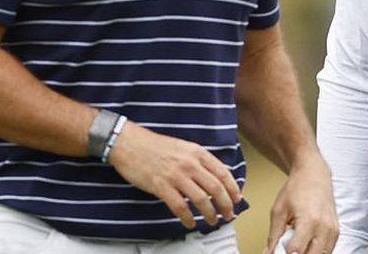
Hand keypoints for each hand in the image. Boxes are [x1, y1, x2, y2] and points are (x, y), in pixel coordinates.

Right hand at [108, 122, 241, 228]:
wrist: (130, 144)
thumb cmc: (155, 146)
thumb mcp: (183, 147)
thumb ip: (198, 160)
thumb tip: (213, 177)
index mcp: (197, 152)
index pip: (222, 172)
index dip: (232, 188)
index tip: (237, 199)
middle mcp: (189, 163)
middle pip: (215, 188)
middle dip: (226, 204)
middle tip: (229, 215)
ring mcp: (175, 175)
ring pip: (200, 199)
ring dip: (210, 213)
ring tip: (212, 221)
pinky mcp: (161, 186)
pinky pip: (180, 206)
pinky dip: (187, 217)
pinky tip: (190, 223)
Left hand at [264, 154, 337, 253]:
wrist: (314, 174)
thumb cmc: (297, 188)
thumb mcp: (279, 210)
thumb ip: (274, 234)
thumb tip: (268, 252)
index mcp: (309, 220)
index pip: (296, 250)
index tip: (278, 251)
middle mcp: (324, 227)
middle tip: (287, 247)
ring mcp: (333, 230)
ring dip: (308, 253)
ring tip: (298, 242)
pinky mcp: (337, 231)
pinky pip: (328, 250)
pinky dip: (317, 251)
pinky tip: (307, 242)